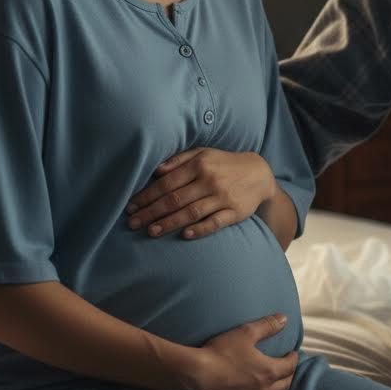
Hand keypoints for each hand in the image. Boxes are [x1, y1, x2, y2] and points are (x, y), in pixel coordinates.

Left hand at [126, 149, 274, 239]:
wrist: (259, 174)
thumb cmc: (224, 164)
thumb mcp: (203, 154)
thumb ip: (179, 160)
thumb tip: (156, 170)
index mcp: (199, 165)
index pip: (167, 183)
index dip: (147, 195)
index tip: (131, 206)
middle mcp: (210, 181)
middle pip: (175, 199)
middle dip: (151, 212)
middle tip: (132, 223)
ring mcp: (223, 197)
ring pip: (191, 212)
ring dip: (169, 223)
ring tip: (150, 231)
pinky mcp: (235, 212)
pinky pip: (214, 222)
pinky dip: (199, 229)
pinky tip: (184, 235)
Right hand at [191, 313, 297, 389]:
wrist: (198, 374)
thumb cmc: (222, 352)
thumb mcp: (246, 333)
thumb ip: (267, 326)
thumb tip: (284, 319)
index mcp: (269, 370)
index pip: (290, 366)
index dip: (293, 358)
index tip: (292, 353)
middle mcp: (264, 388)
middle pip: (286, 383)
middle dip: (290, 374)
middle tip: (288, 366)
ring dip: (280, 388)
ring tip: (277, 381)